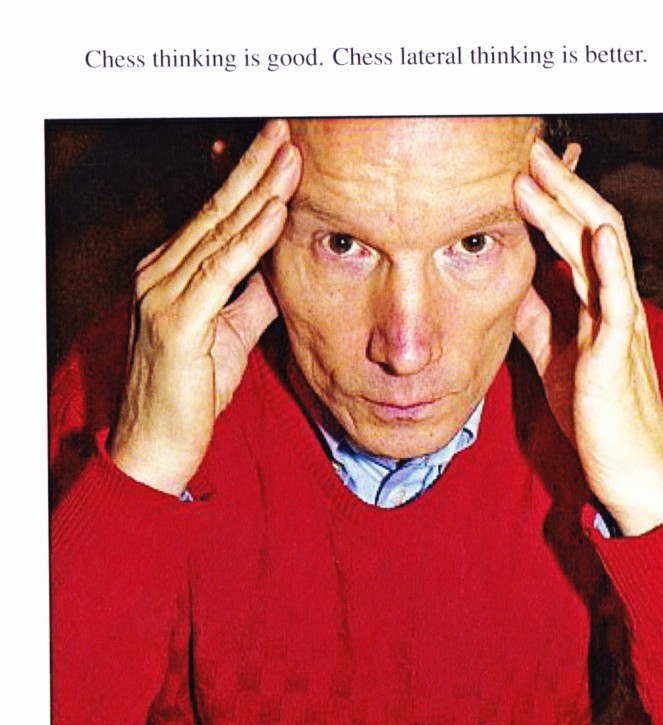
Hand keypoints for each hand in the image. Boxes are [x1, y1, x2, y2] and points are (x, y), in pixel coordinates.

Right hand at [110, 119, 300, 493]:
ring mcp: (163, 294)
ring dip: (260, 192)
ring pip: (220, 232)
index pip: (215, 216)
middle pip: (216, 210)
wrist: (158, 445)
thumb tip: (279, 267)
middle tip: (288, 128)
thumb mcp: (231, 335)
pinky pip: (222, 271)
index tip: (282, 148)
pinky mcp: (177, 322)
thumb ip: (251, 297)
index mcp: (170, 273)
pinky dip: (251, 239)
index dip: (249, 179)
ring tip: (291, 157)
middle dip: (255, 167)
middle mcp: (160, 274)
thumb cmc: (192, 395)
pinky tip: (275, 212)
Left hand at [513, 138, 662, 535]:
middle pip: (587, 229)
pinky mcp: (617, 350)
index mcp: (593, 303)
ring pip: (599, 251)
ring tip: (536, 178)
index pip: (573, 239)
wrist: (625, 464)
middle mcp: (610, 303)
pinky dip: (609, 262)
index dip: (549, 203)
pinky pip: (617, 299)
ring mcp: (617, 322)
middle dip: (557, 189)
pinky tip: (594, 231)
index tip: (518, 172)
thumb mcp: (555, 357)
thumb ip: (539, 321)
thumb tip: (514, 287)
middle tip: (525, 153)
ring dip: (567, 210)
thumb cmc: (595, 414)